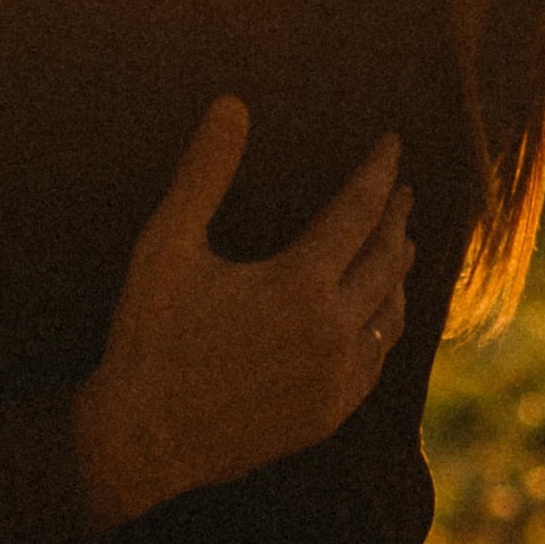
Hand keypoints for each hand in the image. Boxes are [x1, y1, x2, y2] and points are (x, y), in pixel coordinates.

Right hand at [74, 100, 413, 528]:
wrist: (142, 439)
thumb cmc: (149, 336)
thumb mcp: (166, 245)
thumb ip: (203, 173)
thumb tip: (232, 104)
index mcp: (300, 283)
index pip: (359, 210)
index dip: (378, 172)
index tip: (392, 146)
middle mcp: (332, 332)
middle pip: (387, 260)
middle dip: (396, 219)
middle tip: (401, 193)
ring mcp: (337, 379)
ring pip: (392, 313)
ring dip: (399, 273)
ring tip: (400, 246)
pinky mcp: (329, 414)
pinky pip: (377, 360)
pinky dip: (385, 325)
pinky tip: (380, 315)